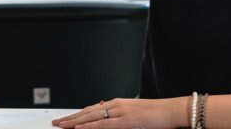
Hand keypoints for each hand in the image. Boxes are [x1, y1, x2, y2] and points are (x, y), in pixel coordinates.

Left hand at [52, 98, 184, 127]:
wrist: (173, 111)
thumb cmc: (158, 115)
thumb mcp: (135, 114)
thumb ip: (121, 117)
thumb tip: (109, 119)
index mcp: (119, 104)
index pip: (92, 109)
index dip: (78, 115)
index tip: (67, 119)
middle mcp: (117, 105)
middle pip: (87, 111)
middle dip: (70, 118)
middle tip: (56, 123)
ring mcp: (120, 112)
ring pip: (91, 117)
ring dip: (74, 122)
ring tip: (61, 126)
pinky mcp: (126, 121)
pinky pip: (104, 124)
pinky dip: (90, 126)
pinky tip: (79, 128)